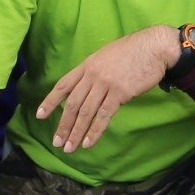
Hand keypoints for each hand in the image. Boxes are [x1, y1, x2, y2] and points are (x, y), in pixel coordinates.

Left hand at [36, 26, 176, 152]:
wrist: (155, 47)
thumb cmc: (134, 50)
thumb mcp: (107, 55)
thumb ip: (95, 70)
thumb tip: (89, 87)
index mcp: (87, 65)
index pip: (63, 85)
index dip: (50, 101)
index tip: (40, 116)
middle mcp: (92, 75)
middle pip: (72, 104)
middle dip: (63, 125)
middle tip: (57, 142)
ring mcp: (105, 84)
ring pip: (85, 113)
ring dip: (76, 132)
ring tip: (70, 147)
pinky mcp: (119, 93)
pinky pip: (103, 116)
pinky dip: (94, 131)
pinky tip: (88, 142)